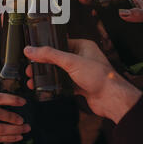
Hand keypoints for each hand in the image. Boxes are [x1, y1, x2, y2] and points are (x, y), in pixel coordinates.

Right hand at [24, 40, 141, 123]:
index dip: (46, 48)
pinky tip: (45, 89)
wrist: (111, 99)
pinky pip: (64, 84)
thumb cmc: (100, 77)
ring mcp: (81, 72)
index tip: (33, 52)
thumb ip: (50, 55)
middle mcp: (83, 58)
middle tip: (31, 69)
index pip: (60, 43)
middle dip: (43, 65)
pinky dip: (54, 86)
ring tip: (33, 80)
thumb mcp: (71, 61)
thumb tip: (31, 50)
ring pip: (60, 72)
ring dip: (47, 76)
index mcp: (83, 46)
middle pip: (58, 59)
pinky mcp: (81, 85)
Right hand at [78, 0, 142, 54]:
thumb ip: (140, 14)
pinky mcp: (119, 37)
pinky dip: (107, 43)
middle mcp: (120, 12)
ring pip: (102, 27)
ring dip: (103, 34)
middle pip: (100, 13)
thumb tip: (121, 13)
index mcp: (127, 2)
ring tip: (110, 43)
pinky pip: (107, 39)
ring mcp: (118, 25)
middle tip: (105, 34)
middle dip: (99, 23)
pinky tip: (112, 48)